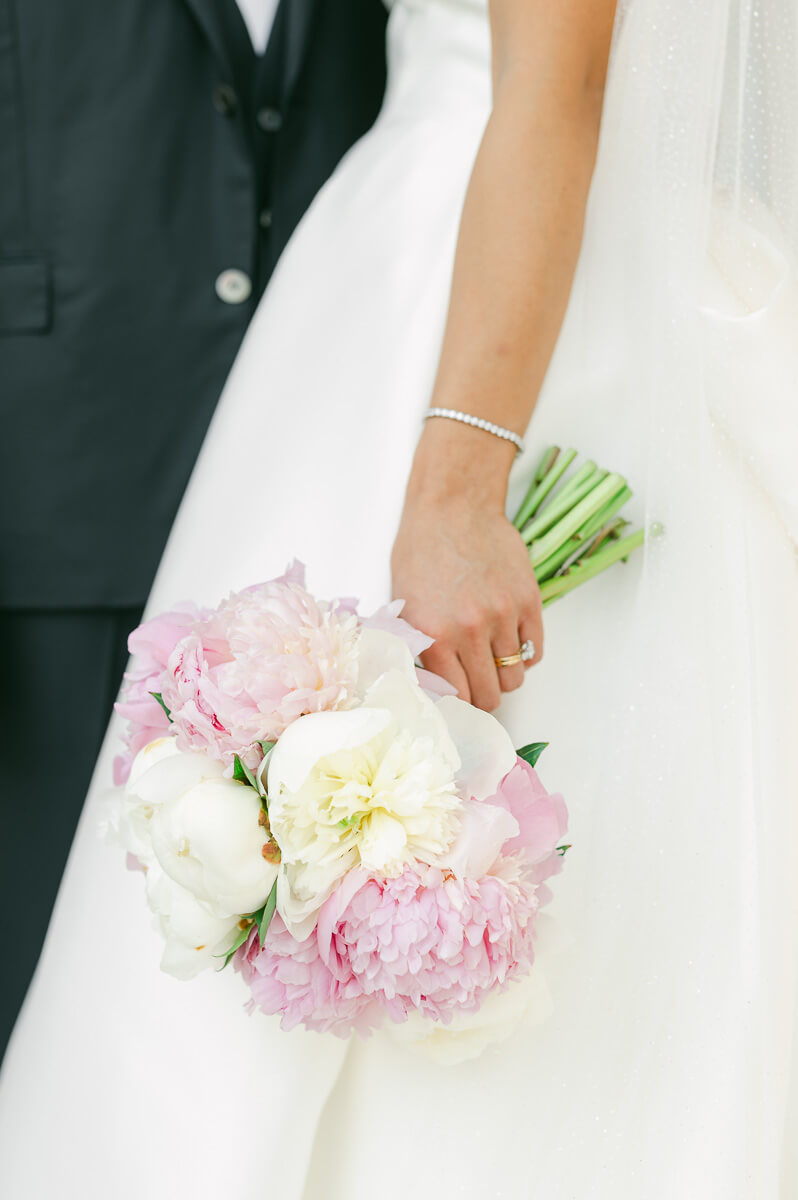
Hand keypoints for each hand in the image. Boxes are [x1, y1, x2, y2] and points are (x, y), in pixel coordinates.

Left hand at [391, 443, 542, 710]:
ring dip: (505, 676)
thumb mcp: (405, 603)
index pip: (457, 697)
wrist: (453, 507)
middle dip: (484, 696)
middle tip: (478, 685)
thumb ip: (420, 647)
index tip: (459, 698)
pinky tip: (509, 642)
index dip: (459, 703)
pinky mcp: (528, 601)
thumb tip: (432, 686)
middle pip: (490, 695)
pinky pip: (535, 650)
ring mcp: (503, 616)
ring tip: (493, 660)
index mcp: (434, 636)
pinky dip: (524, 654)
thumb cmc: (421, 551)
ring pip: (515, 677)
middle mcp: (470, 631)